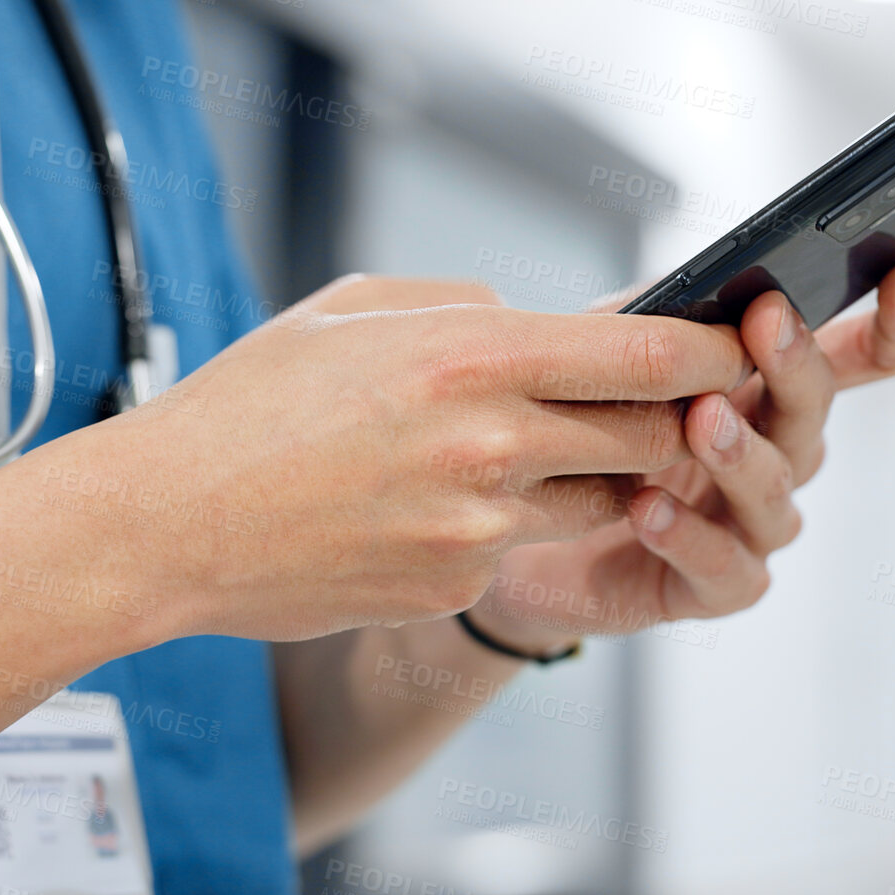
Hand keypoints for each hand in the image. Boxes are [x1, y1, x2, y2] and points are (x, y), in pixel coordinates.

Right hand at [44, 274, 748, 641]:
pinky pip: (518, 553)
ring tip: (521, 451)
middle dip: (671, 424)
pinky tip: (423, 509)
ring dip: (592, 478)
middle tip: (657, 407)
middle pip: (650, 438)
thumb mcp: (358, 311)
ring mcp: (477, 530)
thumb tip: (552, 320)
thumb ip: (470, 305)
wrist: (162, 524)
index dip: (709, 354)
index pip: (646, 357)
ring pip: (599, 502)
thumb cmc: (251, 403)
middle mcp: (490, 445)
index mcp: (472, 355)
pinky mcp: (453, 588)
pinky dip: (501, 529)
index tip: (732, 347)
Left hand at [466, 263, 894, 651]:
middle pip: (813, 413)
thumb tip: (710, 278)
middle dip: (796, 366)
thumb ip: (664, 320)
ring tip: (700, 421)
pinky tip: (648, 509)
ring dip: (741, 454)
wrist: (508, 531)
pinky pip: (724, 569)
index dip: (894, 324)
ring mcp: (745, 526)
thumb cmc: (574, 431)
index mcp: (766, 391)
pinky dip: (688, 538)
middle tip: (767, 323)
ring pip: (775, 494)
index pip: (857, 358)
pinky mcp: (707, 588)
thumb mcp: (611, 355)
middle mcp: (773, 456)